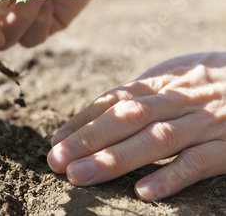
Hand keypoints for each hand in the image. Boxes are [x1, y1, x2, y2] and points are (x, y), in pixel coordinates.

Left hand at [47, 52, 225, 200]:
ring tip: (81, 175)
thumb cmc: (215, 81)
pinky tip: (143, 191)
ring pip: (156, 140)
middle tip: (56, 160)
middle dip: (88, 139)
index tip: (57, 140)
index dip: (83, 119)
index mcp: (164, 82)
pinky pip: (199, 163)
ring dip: (115, 159)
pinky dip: (171, 176)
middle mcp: (180, 100)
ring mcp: (205, 124)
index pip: (115, 99)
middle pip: (127, 118)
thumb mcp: (179, 75)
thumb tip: (103, 108)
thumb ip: (145, 91)